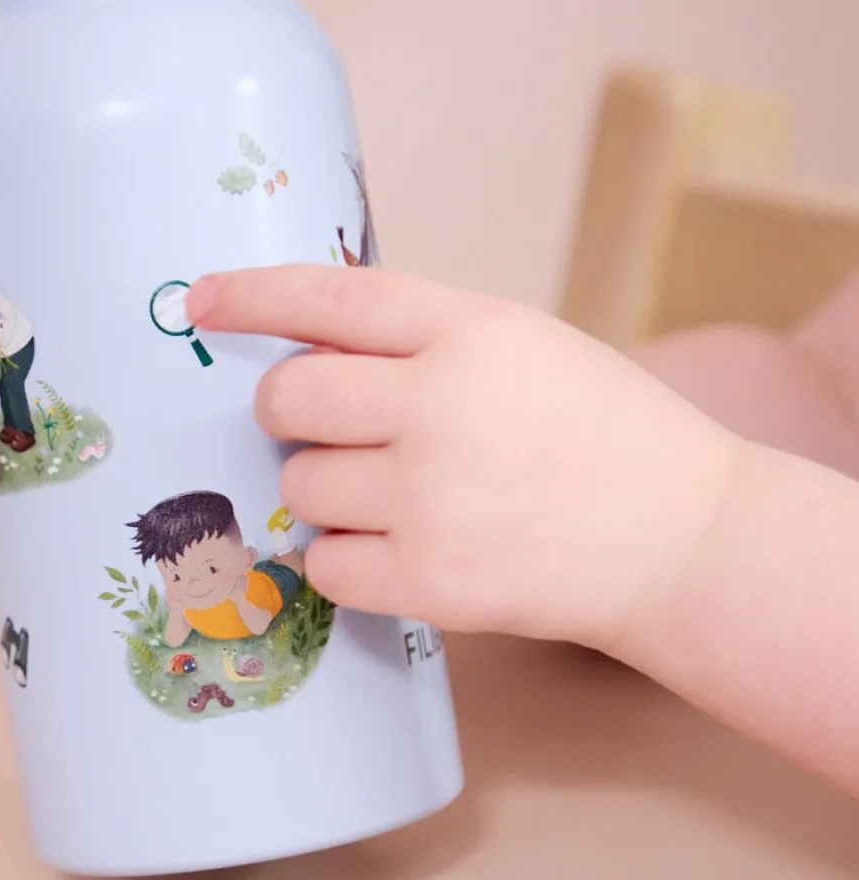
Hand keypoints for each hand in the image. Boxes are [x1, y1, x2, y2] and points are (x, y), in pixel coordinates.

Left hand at [187, 267, 738, 655]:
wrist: (681, 537)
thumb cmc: (598, 429)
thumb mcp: (522, 343)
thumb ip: (421, 337)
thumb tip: (301, 347)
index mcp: (470, 331)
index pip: (329, 297)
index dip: (251, 297)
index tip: (199, 302)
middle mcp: (442, 406)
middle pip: (288, 398)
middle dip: (293, 412)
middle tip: (336, 428)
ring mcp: (433, 498)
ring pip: (301, 485)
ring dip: (328, 490)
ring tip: (401, 495)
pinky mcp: (432, 582)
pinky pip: (324, 565)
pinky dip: (348, 560)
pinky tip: (405, 547)